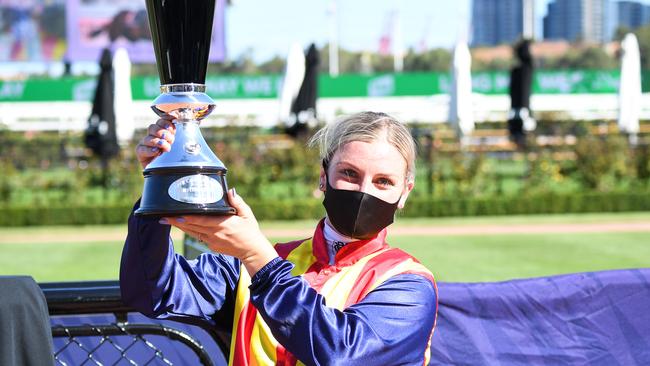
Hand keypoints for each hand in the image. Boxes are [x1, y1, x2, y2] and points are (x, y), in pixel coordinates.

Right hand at [135, 116, 175, 168]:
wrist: (167, 172)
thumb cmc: (174, 158)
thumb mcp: (179, 145)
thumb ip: (178, 134)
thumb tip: (177, 117)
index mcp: (162, 131)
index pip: (161, 121)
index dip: (166, 121)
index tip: (173, 125)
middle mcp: (152, 136)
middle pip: (152, 127)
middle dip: (163, 132)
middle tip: (171, 140)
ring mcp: (145, 144)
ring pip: (148, 138)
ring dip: (159, 142)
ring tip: (167, 148)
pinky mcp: (140, 152)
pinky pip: (142, 149)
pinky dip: (150, 150)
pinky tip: (157, 152)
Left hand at [162, 189, 278, 276]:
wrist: (252, 251)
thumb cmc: (250, 231)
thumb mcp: (247, 214)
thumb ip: (237, 202)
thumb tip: (230, 191)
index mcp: (223, 224)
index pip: (201, 220)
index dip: (187, 218)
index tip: (175, 215)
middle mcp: (215, 233)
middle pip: (192, 227)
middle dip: (176, 222)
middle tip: (162, 217)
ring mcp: (212, 241)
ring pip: (192, 232)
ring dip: (180, 226)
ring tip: (167, 220)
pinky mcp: (211, 246)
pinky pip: (199, 237)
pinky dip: (191, 231)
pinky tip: (183, 226)